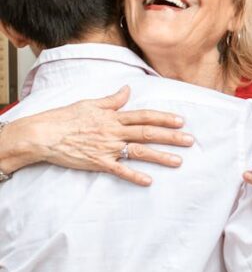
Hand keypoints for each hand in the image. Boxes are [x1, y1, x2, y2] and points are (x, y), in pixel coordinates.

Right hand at [27, 85, 193, 186]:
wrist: (43, 134)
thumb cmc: (64, 117)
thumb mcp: (89, 103)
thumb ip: (111, 100)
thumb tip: (127, 90)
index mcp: (112, 116)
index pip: (143, 116)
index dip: (163, 118)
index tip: (181, 121)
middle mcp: (113, 131)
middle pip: (147, 133)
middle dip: (171, 137)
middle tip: (190, 140)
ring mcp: (107, 147)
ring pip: (139, 152)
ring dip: (160, 157)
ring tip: (178, 161)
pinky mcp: (98, 162)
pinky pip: (120, 170)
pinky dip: (134, 176)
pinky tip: (149, 181)